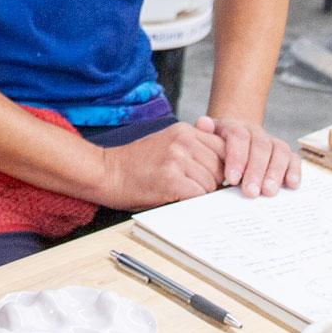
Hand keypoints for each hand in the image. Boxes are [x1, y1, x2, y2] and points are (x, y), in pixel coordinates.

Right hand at [106, 120, 227, 209]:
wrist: (105, 172)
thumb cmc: (135, 163)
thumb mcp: (166, 143)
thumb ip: (193, 146)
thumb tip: (226, 163)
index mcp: (184, 130)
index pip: (224, 147)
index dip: (224, 166)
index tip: (217, 177)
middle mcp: (183, 141)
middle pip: (222, 167)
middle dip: (213, 181)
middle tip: (193, 187)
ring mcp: (177, 160)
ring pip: (212, 184)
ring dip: (201, 193)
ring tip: (179, 191)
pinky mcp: (171, 180)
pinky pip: (199, 195)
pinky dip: (192, 202)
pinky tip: (176, 198)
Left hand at [198, 115, 301, 195]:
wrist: (233, 138)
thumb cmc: (216, 147)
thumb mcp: (205, 140)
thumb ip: (203, 134)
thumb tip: (202, 123)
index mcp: (234, 127)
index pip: (238, 137)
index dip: (237, 157)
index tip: (232, 179)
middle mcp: (255, 132)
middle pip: (260, 146)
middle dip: (256, 170)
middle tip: (250, 192)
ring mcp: (271, 142)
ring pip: (278, 151)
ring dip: (275, 172)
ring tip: (268, 192)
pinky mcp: (284, 153)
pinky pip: (293, 158)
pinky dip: (294, 170)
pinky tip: (291, 185)